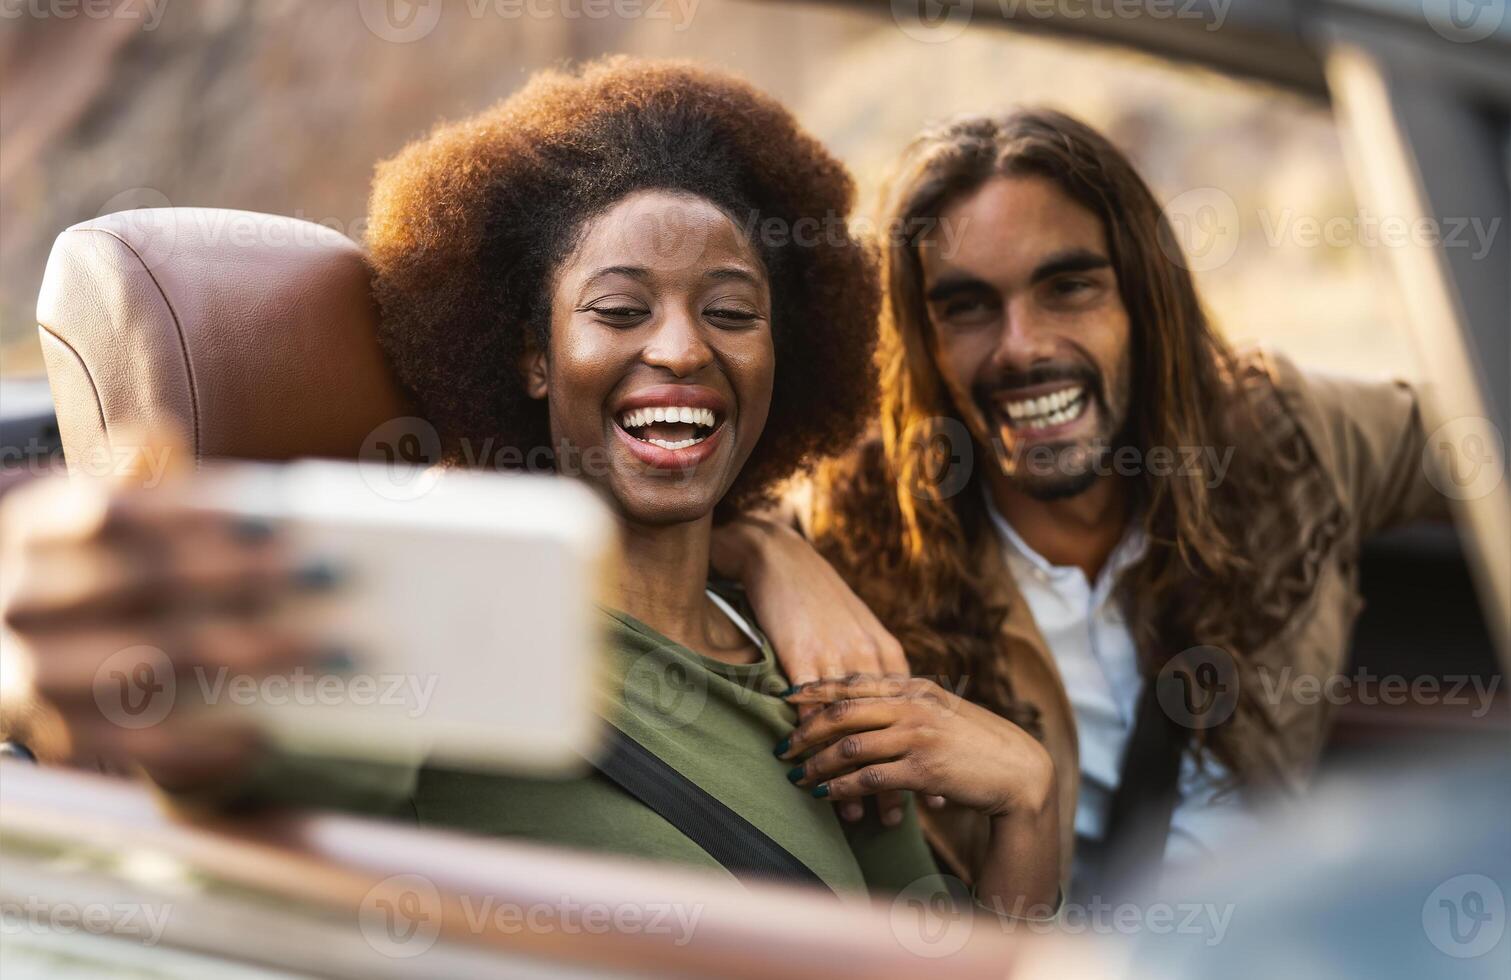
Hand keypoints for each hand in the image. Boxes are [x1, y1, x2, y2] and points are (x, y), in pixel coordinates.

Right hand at [0, 435, 308, 792]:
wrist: (4, 646)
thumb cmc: (74, 568)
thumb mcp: (79, 512)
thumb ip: (130, 478)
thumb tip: (161, 439)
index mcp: (33, 528)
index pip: (115, 513)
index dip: (196, 515)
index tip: (280, 522)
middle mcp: (22, 598)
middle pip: (144, 584)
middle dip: (246, 579)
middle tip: (331, 576)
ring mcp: (30, 672)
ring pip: (147, 661)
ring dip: (246, 655)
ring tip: (325, 652)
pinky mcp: (54, 737)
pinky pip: (134, 745)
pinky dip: (202, 743)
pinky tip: (263, 732)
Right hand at [712, 517, 943, 822]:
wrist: (780, 557)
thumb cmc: (816, 593)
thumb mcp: (855, 625)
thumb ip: (870, 663)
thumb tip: (884, 702)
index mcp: (886, 652)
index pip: (912, 718)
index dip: (922, 756)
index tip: (935, 792)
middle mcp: (869, 660)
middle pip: (890, 732)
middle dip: (897, 777)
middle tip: (902, 819)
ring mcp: (837, 660)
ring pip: (855, 732)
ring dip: (860, 776)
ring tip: (865, 817)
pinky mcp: (803, 660)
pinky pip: (814, 716)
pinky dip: (820, 754)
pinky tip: (820, 781)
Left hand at [781, 675, 1060, 908]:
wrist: (1019, 772)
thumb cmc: (976, 744)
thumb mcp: (942, 711)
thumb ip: (907, 704)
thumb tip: (865, 706)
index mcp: (915, 687)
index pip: (853, 684)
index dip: (815, 691)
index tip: (785, 698)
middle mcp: (913, 706)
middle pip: (842, 712)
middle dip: (806, 730)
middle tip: (782, 745)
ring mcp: (918, 737)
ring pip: (850, 747)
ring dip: (817, 764)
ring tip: (798, 776)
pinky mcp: (924, 771)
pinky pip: (869, 779)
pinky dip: (842, 788)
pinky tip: (827, 795)